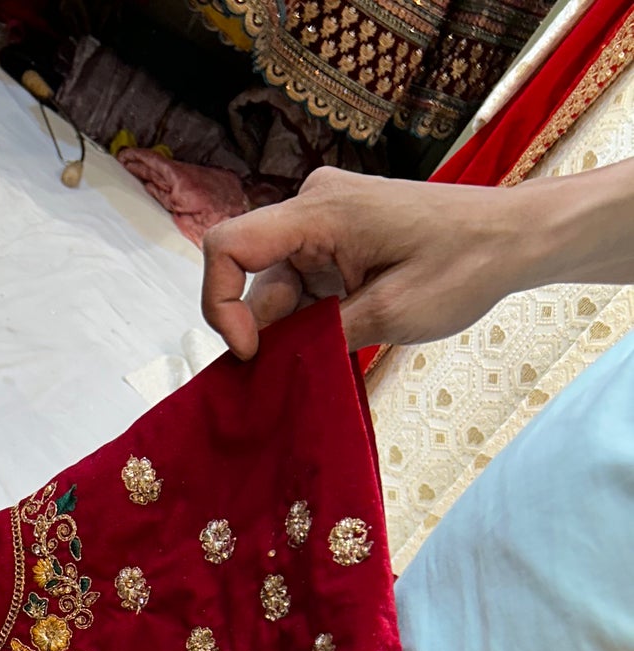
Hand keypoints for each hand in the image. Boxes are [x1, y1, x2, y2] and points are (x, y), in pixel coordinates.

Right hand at [201, 168, 527, 358]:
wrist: (512, 238)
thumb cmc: (463, 263)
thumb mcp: (389, 313)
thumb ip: (319, 336)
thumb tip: (269, 362)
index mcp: (320, 210)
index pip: (227, 245)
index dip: (220, 304)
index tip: (251, 353)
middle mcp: (312, 205)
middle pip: (249, 273)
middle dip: (263, 328)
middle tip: (301, 364)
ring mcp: (323, 221)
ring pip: (274, 285)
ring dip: (292, 326)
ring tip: (339, 345)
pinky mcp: (336, 238)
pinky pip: (299, 282)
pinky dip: (308, 316)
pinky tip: (340, 333)